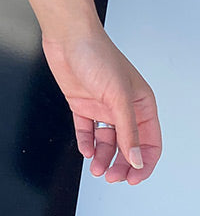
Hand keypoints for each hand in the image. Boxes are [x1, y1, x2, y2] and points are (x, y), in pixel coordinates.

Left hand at [40, 24, 160, 183]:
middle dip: (121, 165)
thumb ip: (128, 131)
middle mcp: (123, 107)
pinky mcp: (82, 104)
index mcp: (141, 104)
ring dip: (103, 157)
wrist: (67, 37)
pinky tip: (86, 151)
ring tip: (96, 169)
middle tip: (111, 177)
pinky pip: (86, 130)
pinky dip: (87, 143)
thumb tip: (136, 160)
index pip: (149, 142)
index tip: (133, 178)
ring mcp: (102, 106)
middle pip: (127, 146)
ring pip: (107, 141)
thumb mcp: (118, 97)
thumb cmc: (97, 55)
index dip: (143, 163)